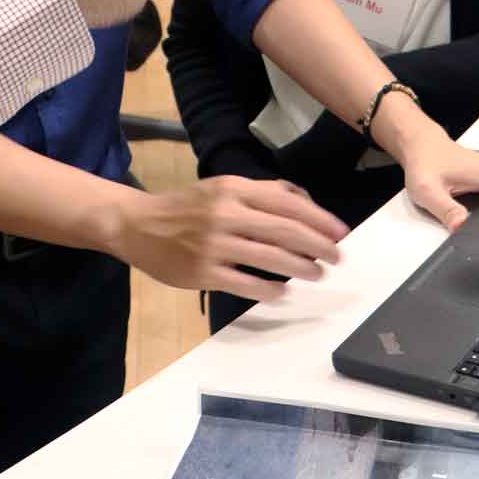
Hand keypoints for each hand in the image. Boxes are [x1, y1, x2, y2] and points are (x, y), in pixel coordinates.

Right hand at [106, 176, 347, 302]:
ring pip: (271, 258)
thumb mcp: (222, 187)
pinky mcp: (203, 273)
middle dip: (319, 246)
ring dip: (301, 268)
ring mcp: (214, 245)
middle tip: (337, 258)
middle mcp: (226, 213)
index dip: (319, 219)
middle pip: (285, 230)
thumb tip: (306, 202)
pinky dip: (270, 290)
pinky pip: (247, 283)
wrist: (137, 225)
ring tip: (317, 274)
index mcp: (233, 188)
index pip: (287, 202)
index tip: (340, 233)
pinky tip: (283, 292)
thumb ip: (262, 192)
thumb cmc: (186, 207)